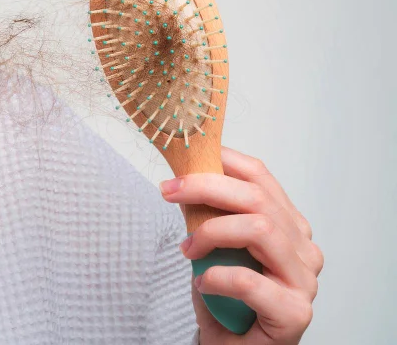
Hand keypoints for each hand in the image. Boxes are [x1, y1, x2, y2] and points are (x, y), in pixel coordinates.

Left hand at [159, 146, 322, 343]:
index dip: (222, 161)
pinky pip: (250, 280)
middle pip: (257, 198)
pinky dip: (217, 276)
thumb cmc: (225, 299)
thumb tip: (182, 178)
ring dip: (211, 232)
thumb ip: (207, 214)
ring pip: (260, 229)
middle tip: (168, 191)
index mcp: (288, 226)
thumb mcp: (211, 247)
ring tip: (187, 249)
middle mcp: (303, 249)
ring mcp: (303, 280)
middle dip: (205, 187)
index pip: (261, 178)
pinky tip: (203, 283)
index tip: (186, 159)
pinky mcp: (294, 312)